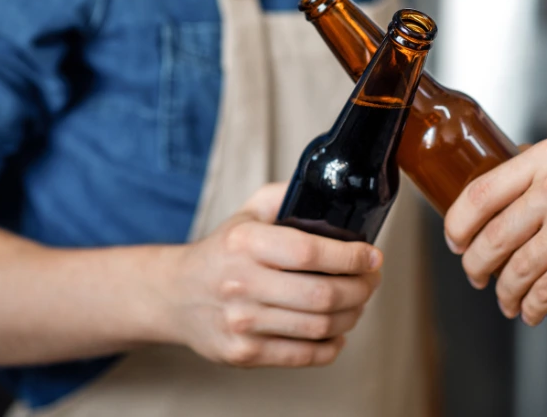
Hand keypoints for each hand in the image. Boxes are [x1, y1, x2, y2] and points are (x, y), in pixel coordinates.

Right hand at [157, 183, 382, 367]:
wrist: (174, 295)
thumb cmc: (222, 252)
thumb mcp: (247, 212)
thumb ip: (285, 196)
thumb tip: (330, 189)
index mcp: (245, 244)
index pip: (310, 253)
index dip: (351, 257)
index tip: (372, 256)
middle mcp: (241, 284)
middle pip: (322, 295)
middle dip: (361, 288)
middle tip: (371, 280)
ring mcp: (241, 324)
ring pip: (319, 327)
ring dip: (352, 315)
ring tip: (357, 303)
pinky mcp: (243, 354)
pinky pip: (304, 356)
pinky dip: (331, 346)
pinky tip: (336, 332)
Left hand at [444, 137, 546, 324]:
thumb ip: (535, 171)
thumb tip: (488, 192)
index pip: (480, 192)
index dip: (457, 223)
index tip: (455, 239)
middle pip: (491, 237)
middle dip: (476, 265)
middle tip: (476, 275)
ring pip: (514, 270)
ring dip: (505, 293)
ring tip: (506, 300)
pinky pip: (542, 292)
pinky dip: (531, 307)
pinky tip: (530, 310)